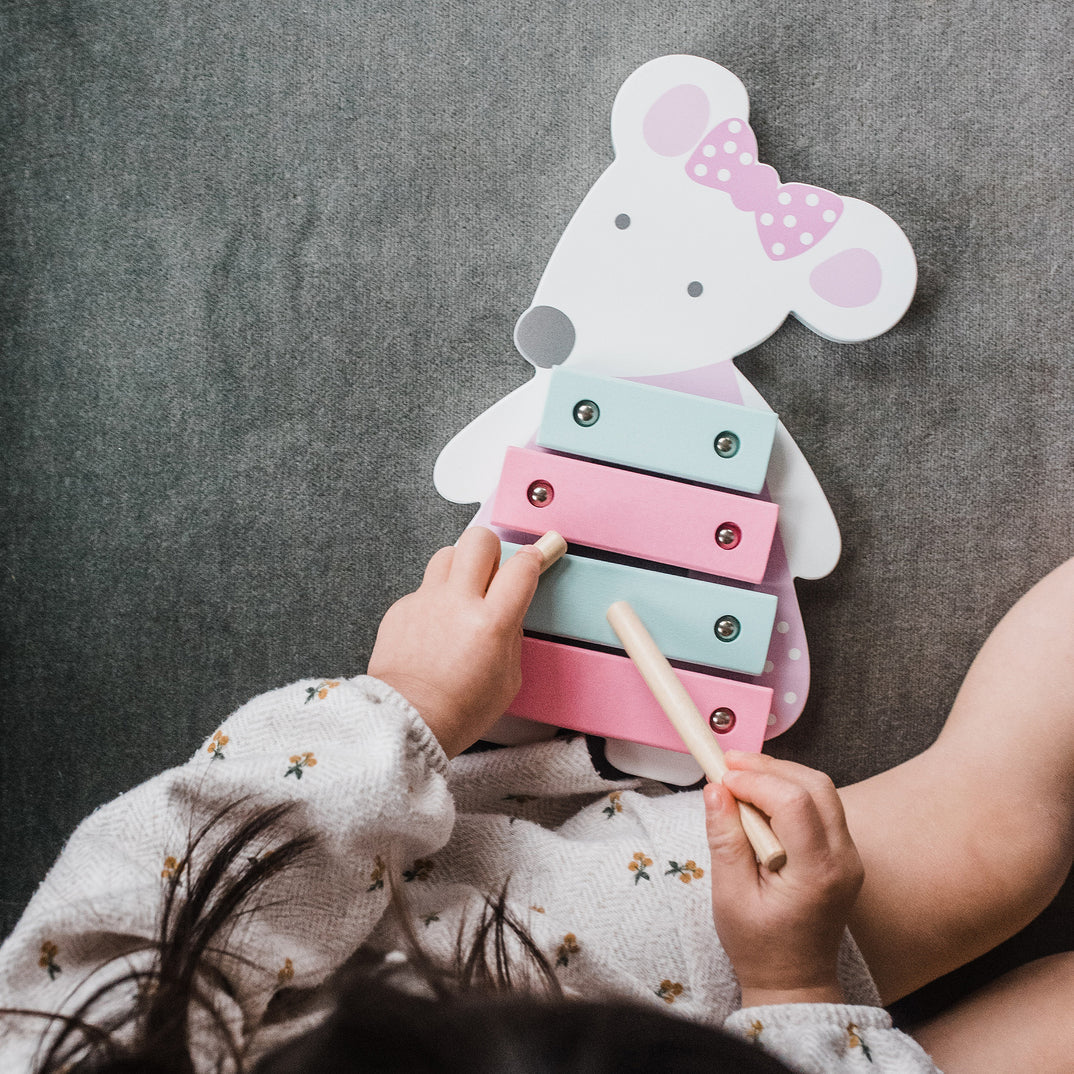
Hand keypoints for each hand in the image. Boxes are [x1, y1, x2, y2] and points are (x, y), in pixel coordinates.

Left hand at [367, 527, 542, 758]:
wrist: (407, 721)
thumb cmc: (458, 710)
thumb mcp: (507, 679)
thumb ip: (511, 637)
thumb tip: (509, 610)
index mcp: (491, 623)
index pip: (521, 567)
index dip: (533, 557)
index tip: (535, 558)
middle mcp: (457, 603)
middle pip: (479, 539)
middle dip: (493, 548)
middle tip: (493, 571)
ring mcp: (425, 602)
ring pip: (447, 553)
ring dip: (460, 568)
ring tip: (462, 595)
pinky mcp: (401, 608)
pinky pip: (424, 588)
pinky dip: (434, 601)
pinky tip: (435, 628)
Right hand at [704, 752, 864, 1007]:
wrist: (795, 982)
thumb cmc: (759, 947)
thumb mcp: (729, 896)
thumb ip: (724, 839)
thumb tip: (715, 790)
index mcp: (817, 873)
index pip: (794, 802)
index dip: (756, 779)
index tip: (721, 777)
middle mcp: (843, 860)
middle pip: (816, 786)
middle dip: (770, 767)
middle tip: (729, 766)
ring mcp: (849, 856)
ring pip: (822, 790)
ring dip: (781, 775)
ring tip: (741, 779)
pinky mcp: (843, 855)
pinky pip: (822, 807)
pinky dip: (790, 792)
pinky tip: (760, 800)